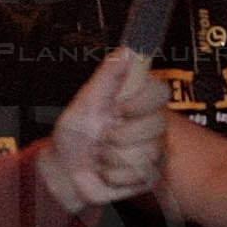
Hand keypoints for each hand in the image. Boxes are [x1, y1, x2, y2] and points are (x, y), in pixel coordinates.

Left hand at [42, 50, 168, 213]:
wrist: (66, 172)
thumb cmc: (75, 135)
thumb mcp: (85, 102)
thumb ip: (108, 76)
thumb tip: (128, 50)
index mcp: (137, 101)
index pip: (160, 92)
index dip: (142, 101)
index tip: (119, 108)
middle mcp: (151, 124)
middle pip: (156, 126)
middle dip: (120, 135)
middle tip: (103, 137)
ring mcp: (155, 151)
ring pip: (147, 154)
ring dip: (113, 158)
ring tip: (102, 156)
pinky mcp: (151, 175)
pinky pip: (141, 176)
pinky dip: (115, 176)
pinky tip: (107, 172)